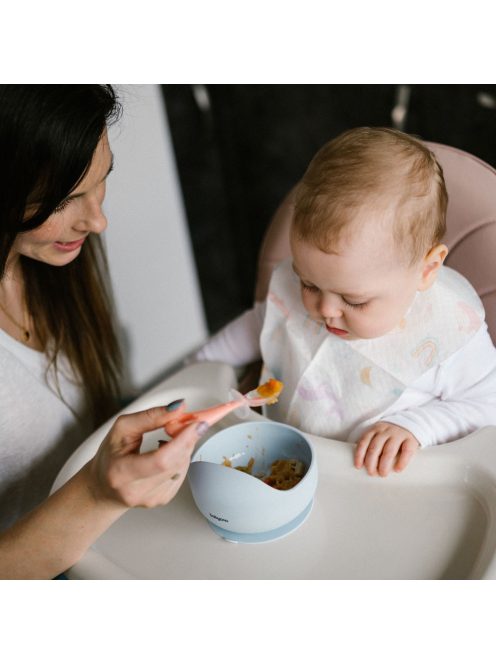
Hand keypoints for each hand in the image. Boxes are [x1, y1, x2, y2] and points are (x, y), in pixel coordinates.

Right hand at [88, 401, 206, 508]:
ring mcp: (151, 499)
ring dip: (183, 447)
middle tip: (188, 422)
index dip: (183, 440)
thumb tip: (178, 408)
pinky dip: (180, 458)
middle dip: (188, 438)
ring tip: (168, 439)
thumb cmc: (110, 456)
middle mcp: (136, 491)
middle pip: (175, 462)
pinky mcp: (162, 500)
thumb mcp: (122, 429)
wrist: (103, 486)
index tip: (197, 424)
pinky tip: (167, 454)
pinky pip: (181, 473)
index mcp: (121, 473)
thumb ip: (150, 416)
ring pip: (182, 466)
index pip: (160, 460)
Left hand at [354, 422, 419, 476]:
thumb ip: (373, 445)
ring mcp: (399, 434)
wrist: (412, 422)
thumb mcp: (380, 434)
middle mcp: (386, 431)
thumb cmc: (391, 435)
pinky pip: (406, 451)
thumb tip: (365, 466)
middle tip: (372, 473)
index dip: (360, 455)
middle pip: (375, 447)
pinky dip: (402, 461)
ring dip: (384, 464)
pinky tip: (397, 469)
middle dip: (371, 462)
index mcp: (375, 430)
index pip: (364, 442)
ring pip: (389, 450)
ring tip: (383, 474)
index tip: (358, 466)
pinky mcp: (411, 439)